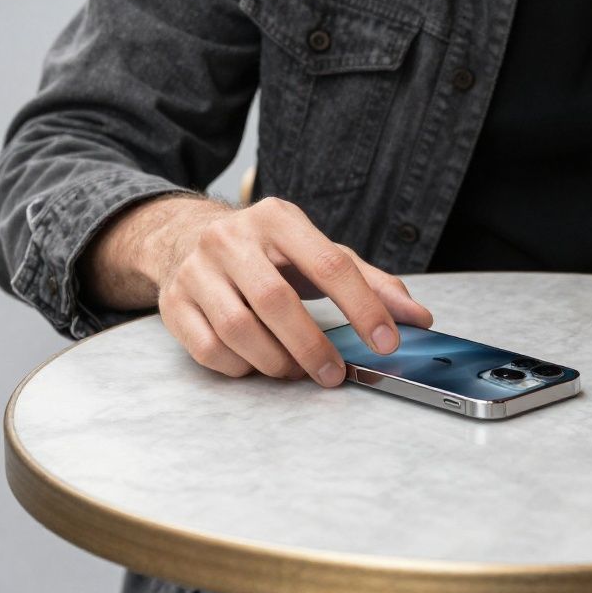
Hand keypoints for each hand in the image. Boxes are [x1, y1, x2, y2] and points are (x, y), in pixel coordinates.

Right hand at [81, 195, 432, 385]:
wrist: (187, 239)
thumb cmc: (267, 253)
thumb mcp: (318, 253)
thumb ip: (370, 283)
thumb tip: (417, 318)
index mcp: (278, 219)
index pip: (330, 264)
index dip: (362, 307)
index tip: (386, 342)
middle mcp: (231, 238)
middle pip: (277, 301)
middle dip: (312, 347)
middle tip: (334, 373)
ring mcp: (197, 270)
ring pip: (238, 329)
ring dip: (276, 361)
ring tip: (296, 370)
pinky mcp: (174, 303)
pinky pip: (209, 349)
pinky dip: (241, 367)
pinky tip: (258, 363)